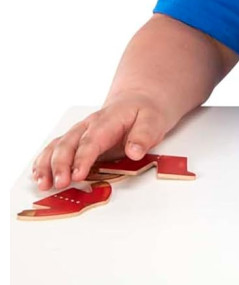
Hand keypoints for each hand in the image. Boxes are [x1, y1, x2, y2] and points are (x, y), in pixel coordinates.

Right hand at [32, 92, 168, 191]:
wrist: (138, 101)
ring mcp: (80, 133)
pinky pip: (55, 149)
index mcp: (107, 120)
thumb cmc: (145, 112)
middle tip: (60, 183)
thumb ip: (144, 135)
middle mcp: (88, 126)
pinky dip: (44, 162)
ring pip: (57, 146)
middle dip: (61, 165)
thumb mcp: (153, 120)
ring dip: (47, 165)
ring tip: (43, 184)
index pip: (91, 140)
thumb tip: (135, 152)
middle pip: (69, 144)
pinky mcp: (77, 141)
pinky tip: (38, 175)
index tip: (77, 175)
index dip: (82, 158)